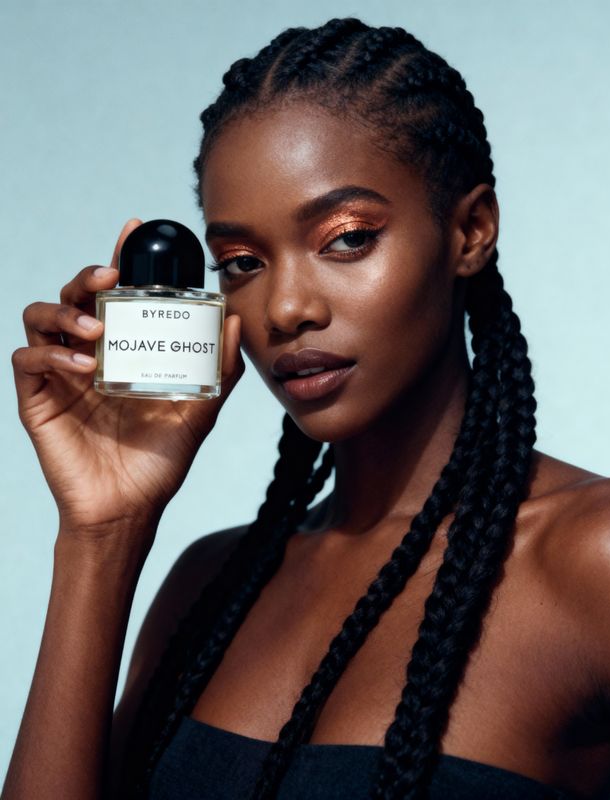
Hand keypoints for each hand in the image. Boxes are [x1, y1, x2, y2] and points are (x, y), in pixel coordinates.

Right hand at [12, 219, 244, 538]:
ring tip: (96, 329)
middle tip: (108, 278)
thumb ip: (218, 369)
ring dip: (64, 311)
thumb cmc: (160, 459)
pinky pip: (28, 358)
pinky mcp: (38, 397)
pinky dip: (51, 352)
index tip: (134, 229)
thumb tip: (233, 321)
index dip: (119, 258)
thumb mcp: (199, 409)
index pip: (115, 294)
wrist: (130, 506)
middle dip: (86, 277)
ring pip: (39, 315)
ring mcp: (60, 373)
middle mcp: (88, 353)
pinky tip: (83, 364)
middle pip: (73, 295)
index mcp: (123, 349)